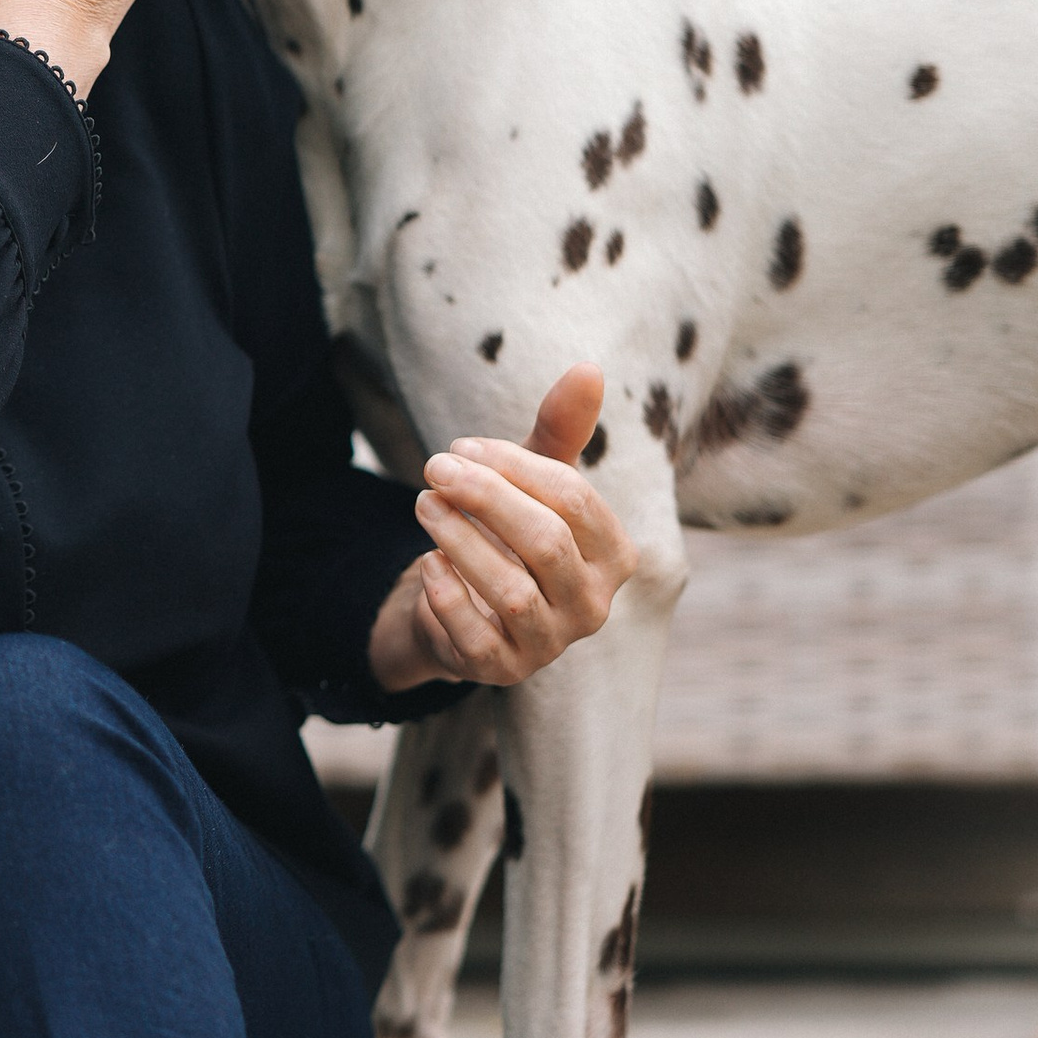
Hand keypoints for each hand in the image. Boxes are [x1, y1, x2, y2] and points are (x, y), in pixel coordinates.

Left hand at [367, 368, 636, 694]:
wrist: (466, 605)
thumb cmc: (510, 532)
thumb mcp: (532, 479)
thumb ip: (560, 430)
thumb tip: (588, 368)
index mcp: (614, 555)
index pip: (573, 500)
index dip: (515, 466)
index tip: (463, 447)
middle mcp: (593, 605)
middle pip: (545, 542)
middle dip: (484, 497)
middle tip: (434, 467)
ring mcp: (550, 644)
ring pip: (509, 591)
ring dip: (458, 539)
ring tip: (423, 504)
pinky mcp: (502, 670)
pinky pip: (474, 635)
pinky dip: (446, 593)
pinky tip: (428, 560)